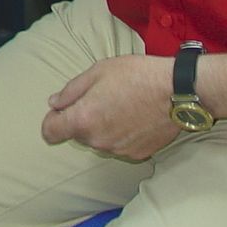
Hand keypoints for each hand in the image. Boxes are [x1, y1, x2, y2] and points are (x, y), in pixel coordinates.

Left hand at [40, 55, 177, 160]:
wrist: (177, 91)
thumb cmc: (136, 76)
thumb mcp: (97, 72)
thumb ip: (71, 91)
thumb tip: (54, 103)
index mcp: (83, 119)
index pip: (50, 132)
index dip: (51, 120)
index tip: (60, 110)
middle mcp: (98, 141)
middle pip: (77, 135)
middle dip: (82, 119)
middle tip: (100, 97)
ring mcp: (118, 150)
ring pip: (99, 140)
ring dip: (102, 127)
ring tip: (121, 105)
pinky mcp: (137, 154)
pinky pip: (119, 145)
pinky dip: (121, 134)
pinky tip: (135, 117)